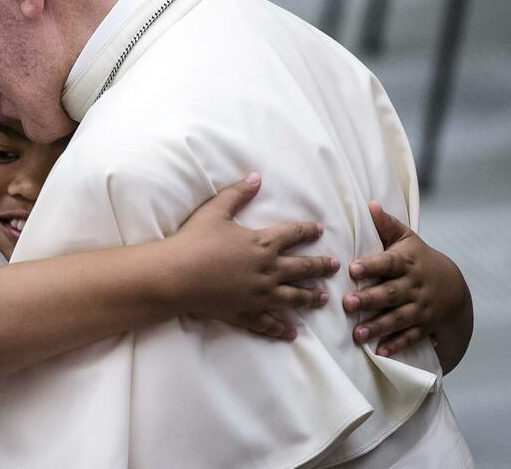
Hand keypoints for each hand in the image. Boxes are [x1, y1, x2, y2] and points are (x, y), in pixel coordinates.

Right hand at [171, 173, 336, 340]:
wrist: (177, 276)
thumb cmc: (195, 240)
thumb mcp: (215, 211)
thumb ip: (237, 193)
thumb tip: (256, 177)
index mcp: (262, 244)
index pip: (293, 235)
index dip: (308, 231)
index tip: (318, 230)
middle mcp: (268, 270)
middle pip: (302, 268)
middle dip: (320, 266)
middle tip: (334, 266)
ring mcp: (260, 295)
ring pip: (293, 297)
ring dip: (310, 297)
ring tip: (322, 298)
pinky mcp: (246, 313)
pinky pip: (269, 323)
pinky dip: (282, 329)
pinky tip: (292, 333)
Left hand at [343, 202, 468, 357]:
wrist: (452, 287)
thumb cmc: (418, 258)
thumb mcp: (406, 239)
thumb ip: (385, 225)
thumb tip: (369, 205)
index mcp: (406, 263)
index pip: (388, 263)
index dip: (372, 266)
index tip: (352, 268)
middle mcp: (413, 286)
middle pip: (390, 293)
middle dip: (369, 299)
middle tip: (347, 303)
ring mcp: (419, 308)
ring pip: (398, 319)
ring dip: (378, 327)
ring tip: (357, 334)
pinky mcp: (422, 326)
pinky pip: (410, 337)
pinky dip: (396, 345)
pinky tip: (379, 352)